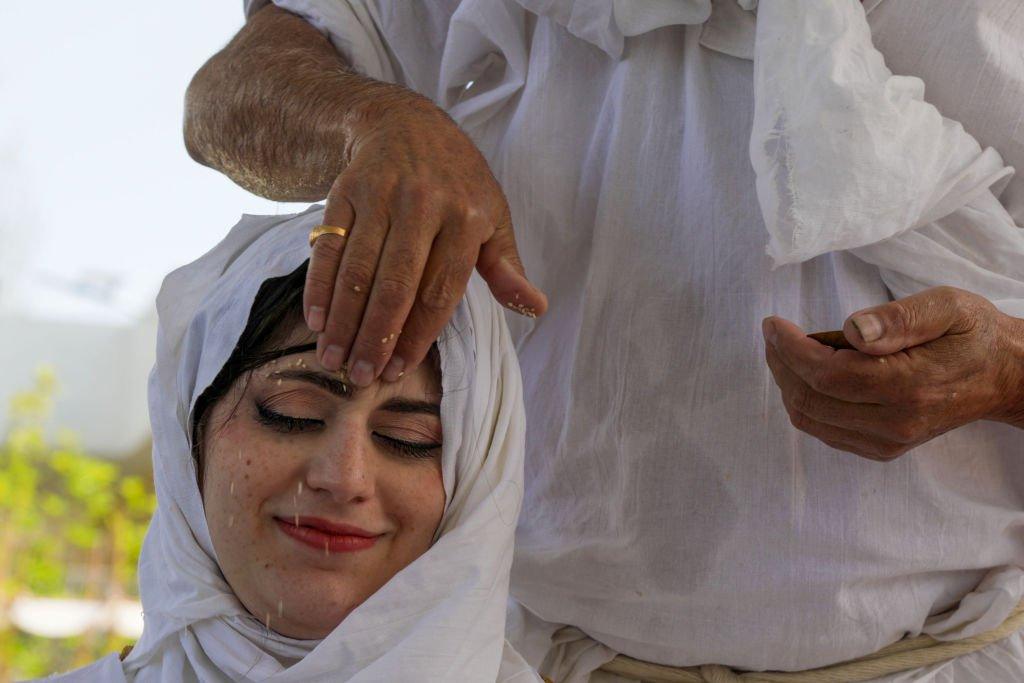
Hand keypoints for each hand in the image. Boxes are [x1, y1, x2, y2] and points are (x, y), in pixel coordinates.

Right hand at [304, 92, 546, 385]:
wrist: (407, 124)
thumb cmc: (458, 183)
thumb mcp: (493, 216)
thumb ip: (507, 267)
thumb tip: (536, 308)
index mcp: (465, 218)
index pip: (440, 289)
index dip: (418, 334)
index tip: (399, 369)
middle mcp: (422, 205)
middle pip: (395, 284)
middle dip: (376, 336)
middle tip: (362, 376)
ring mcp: (380, 197)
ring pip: (358, 270)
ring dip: (343, 320)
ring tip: (333, 359)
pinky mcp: (345, 192)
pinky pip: (329, 247)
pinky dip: (319, 287)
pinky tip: (315, 322)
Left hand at [762, 286, 1023, 460]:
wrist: (1003, 376)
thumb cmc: (972, 334)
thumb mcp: (947, 307)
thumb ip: (899, 318)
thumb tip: (853, 331)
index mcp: (909, 387)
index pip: (826, 375)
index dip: (789, 348)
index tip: (771, 324)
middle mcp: (894, 423)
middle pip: (810, 400)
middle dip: (781, 365)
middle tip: (774, 335)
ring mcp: (886, 442)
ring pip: (810, 420)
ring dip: (787, 384)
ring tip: (786, 351)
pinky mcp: (881, 449)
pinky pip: (824, 430)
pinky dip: (805, 402)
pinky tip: (808, 374)